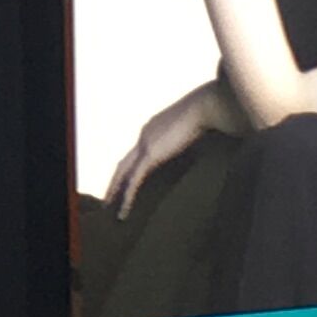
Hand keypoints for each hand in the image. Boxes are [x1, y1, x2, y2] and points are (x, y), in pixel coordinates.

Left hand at [105, 80, 235, 212]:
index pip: (136, 153)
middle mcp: (145, 135)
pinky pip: (134, 180)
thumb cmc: (207, 114)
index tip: (127, 183)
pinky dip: (128, 196)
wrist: (204, 106)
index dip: (130, 169)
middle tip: (109, 199)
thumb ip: (188, 139)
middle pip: (124, 163)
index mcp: (153, 128)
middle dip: (115, 182)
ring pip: (123, 172)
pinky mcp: (151, 154)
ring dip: (115, 191)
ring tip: (109, 208)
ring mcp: (145, 143)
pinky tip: (125, 210)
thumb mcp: (193, 129)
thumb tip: (199, 148)